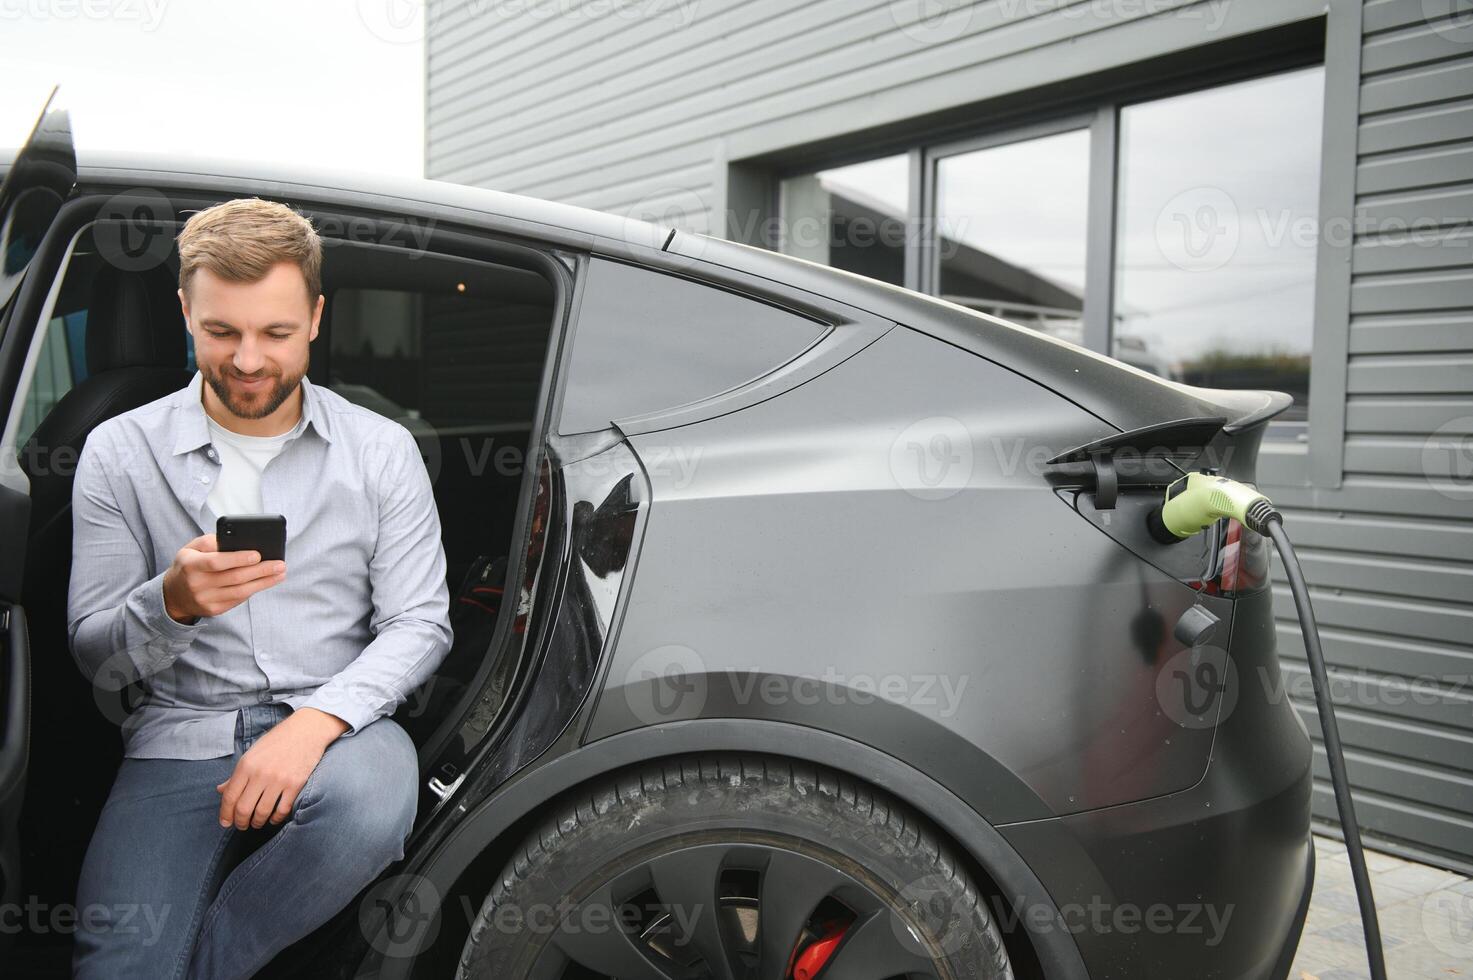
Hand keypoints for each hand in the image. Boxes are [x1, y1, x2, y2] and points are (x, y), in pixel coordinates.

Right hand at [163, 533, 285, 623]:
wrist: (173, 594)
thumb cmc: (189, 565)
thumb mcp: (192, 548)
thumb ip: (211, 541)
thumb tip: (238, 541)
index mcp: (191, 565)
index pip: (217, 562)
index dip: (238, 559)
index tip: (258, 554)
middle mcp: (197, 584)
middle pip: (234, 578)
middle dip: (261, 571)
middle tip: (280, 564)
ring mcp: (205, 600)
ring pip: (240, 592)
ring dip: (264, 582)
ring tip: (280, 573)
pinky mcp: (214, 610)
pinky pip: (239, 600)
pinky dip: (254, 589)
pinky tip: (266, 582)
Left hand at [215, 708, 349, 828]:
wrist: (306, 730)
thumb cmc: (277, 741)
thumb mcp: (253, 753)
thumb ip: (237, 774)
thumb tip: (221, 790)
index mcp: (246, 765)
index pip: (230, 796)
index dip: (225, 814)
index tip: (226, 823)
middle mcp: (260, 773)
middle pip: (244, 808)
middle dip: (240, 822)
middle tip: (242, 826)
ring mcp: (279, 779)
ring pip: (262, 812)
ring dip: (257, 822)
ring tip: (257, 823)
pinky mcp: (296, 784)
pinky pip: (282, 809)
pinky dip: (276, 818)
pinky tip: (273, 818)